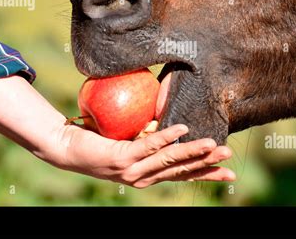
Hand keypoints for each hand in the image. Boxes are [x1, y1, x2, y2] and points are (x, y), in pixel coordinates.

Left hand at [49, 122, 234, 187]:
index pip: (182, 174)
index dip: (205, 173)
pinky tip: (182, 129)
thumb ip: (148, 135)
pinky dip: (167, 137)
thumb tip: (166, 118)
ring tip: (213, 144)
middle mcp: (143, 177)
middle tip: (227, 156)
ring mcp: (133, 170)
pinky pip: (148, 145)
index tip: (228, 173)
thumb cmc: (99, 141)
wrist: (67, 148)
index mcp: (147, 174)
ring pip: (169, 159)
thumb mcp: (130, 141)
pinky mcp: (122, 159)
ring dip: (192, 152)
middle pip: (181, 170)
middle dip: (206, 164)